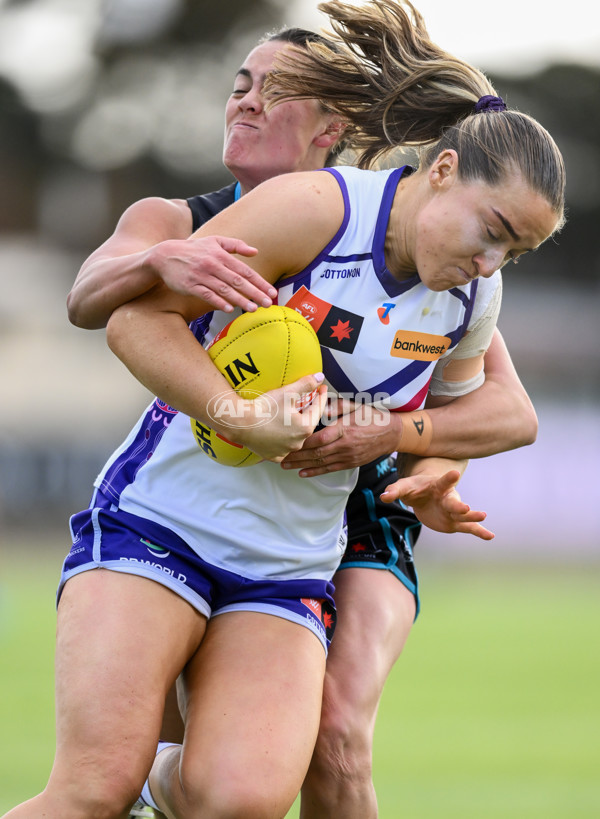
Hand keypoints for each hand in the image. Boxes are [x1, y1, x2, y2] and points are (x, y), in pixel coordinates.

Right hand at [154, 236, 276, 311]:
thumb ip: (236, 245)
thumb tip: (255, 251)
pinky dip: (218, 302)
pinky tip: (229, 309)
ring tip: (253, 308)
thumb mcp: (214, 241)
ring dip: (240, 299)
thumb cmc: (194, 250)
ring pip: (224, 289)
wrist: (165, 256)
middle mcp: (212, 264)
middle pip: (237, 281)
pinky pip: (206, 295)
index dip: (259, 282)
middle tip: (267, 303)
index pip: (244, 270)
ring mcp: (201, 276)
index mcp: (221, 254)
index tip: (271, 292)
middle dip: (254, 292)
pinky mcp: (190, 286)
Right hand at [228, 374, 328, 461]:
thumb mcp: (287, 393)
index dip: (321, 396)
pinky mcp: (274, 456)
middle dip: (307, 413)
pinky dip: (283, 440)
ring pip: (295, 437)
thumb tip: (319, 377)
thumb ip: (305, 384)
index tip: (322, 389)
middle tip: (306, 401)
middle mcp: (298, 442)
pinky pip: (283, 447)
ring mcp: (286, 451)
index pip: (318, 409)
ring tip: (290, 417)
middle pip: (307, 424)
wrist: (241, 423)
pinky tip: (280, 433)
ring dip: (295, 428)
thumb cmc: (264, 409)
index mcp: (305, 427)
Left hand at [281, 397, 397, 475]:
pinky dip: (315, 472)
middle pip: (316, 453)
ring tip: (286, 466)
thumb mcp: (356, 405)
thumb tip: (321, 406)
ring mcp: (348, 456)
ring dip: (302, 465)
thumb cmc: (372, 417)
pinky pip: (330, 469)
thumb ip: (337, 406)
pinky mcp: (351, 463)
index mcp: (344, 429)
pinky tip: (303, 473)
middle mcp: (345, 445)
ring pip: (321, 463)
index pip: (319, 438)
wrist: (391, 433)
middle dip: (297, 456)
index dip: (302, 442)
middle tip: (280, 457)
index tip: (288, 441)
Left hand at [381, 469, 494, 540]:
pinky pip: (469, 528)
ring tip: (483, 516)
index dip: (448, 478)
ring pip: (463, 516)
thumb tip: (383, 496)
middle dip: (459, 506)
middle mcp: (448, 498)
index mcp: (437, 486)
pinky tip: (490, 536)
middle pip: (454, 502)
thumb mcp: (403, 487)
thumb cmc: (414, 488)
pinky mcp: (455, 523)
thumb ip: (394, 490)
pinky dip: (479, 531)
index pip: (443, 482)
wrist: (423, 496)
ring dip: (472, 516)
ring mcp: (453, 511)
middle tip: (466, 508)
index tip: (455, 473)